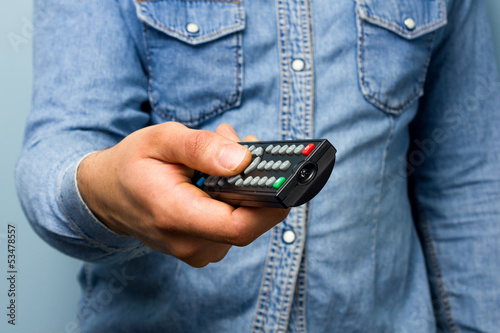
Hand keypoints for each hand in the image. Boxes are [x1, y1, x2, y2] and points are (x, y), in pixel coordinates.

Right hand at [77, 122, 289, 266]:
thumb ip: (201, 147)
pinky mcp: (202, 247)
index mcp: (175, 216)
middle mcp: (189, 243)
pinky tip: (219, 173)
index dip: (272, 204)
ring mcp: (196, 249)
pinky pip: (231, 223)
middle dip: (257, 182)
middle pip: (248, 221)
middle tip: (245, 146)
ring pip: (242, 220)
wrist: (106, 195)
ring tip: (223, 153)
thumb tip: (242, 159)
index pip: (240, 225)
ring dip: (244, 186)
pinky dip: (234, 196)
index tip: (288, 177)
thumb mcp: (161, 140)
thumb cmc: (131, 166)